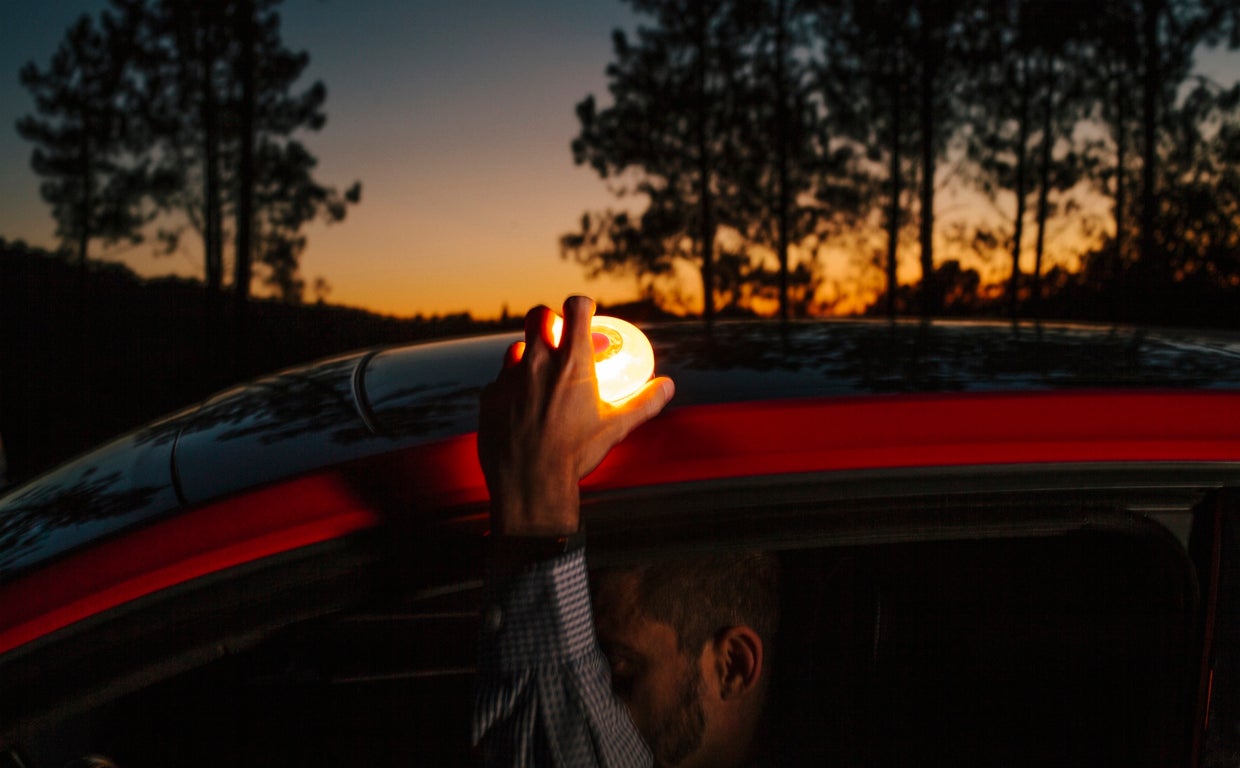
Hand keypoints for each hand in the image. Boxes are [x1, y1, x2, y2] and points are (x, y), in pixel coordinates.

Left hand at [477, 296, 674, 536]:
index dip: (582, 304)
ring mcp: (510, 376)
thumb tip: (667, 386)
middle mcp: (538, 361)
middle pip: (539, 315)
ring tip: (539, 377)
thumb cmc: (575, 453)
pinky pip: (500, 381)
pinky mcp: (490, 395)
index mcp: (572, 362)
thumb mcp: (616, 426)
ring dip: (528, 355)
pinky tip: (521, 409)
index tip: (585, 312)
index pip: (575, 306)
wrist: (529, 482)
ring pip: (516, 347)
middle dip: (550, 320)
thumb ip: (644, 402)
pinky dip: (511, 387)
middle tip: (558, 339)